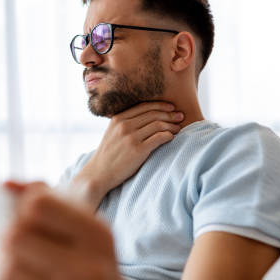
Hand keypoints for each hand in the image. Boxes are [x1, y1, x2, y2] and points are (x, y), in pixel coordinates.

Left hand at [0, 181, 143, 279]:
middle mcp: (88, 269)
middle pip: (17, 235)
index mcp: (98, 235)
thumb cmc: (93, 257)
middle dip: (8, 232)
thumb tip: (5, 184)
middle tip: (13, 236)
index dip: (22, 204)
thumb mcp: (84, 224)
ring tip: (15, 257)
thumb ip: (48, 197)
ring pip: (9, 268)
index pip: (39, 205)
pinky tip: (21, 277)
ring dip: (4, 260)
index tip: (25, 211)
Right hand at [68, 102, 183, 209]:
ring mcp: (130, 138)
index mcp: (118, 119)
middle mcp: (124, 126)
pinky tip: (172, 138)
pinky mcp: (137, 150)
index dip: (160, 105)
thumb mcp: (112, 133)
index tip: (171, 107)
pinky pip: (159, 138)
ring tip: (179, 128)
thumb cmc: (108, 155)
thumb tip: (145, 118)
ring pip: (158, 125)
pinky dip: (169, 136)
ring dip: (171, 125)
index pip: (144, 106)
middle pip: (153, 114)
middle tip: (180, 116)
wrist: (98, 174)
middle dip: (170, 114)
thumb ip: (125, 124)